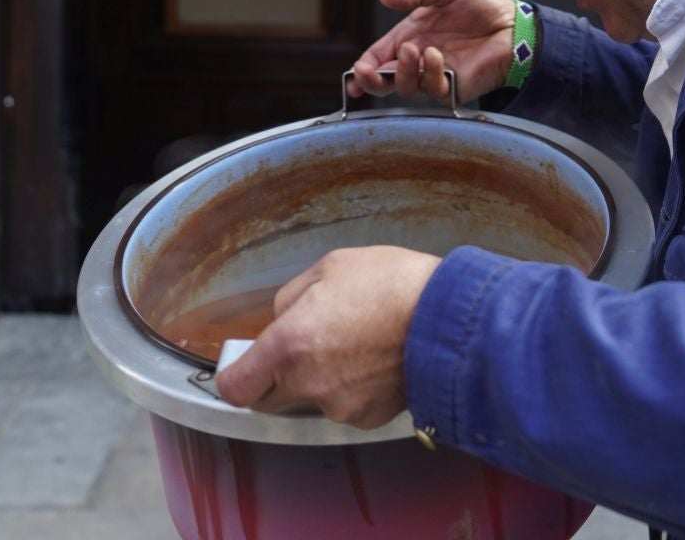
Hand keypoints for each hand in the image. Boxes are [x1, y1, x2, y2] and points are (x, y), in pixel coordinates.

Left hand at [213, 246, 441, 427]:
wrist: (450, 318)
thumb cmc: (394, 285)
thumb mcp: (331, 267)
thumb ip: (291, 298)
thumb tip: (281, 319)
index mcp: (290, 344)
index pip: (236, 387)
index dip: (235, 376)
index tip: (242, 364)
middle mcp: (309, 384)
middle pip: (268, 400)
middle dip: (275, 377)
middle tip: (301, 346)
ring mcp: (339, 406)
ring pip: (310, 400)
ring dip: (319, 379)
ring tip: (353, 343)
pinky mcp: (369, 417)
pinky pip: (344, 406)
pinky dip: (351, 388)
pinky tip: (373, 359)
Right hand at [349, 0, 516, 101]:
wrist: (514, 23)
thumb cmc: (482, 6)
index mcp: (410, 37)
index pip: (378, 58)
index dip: (363, 69)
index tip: (355, 72)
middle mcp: (418, 60)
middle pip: (384, 82)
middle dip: (370, 81)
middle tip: (367, 71)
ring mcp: (435, 76)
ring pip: (405, 88)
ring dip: (403, 72)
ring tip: (416, 49)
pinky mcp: (454, 87)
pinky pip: (432, 90)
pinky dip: (429, 73)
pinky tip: (435, 55)